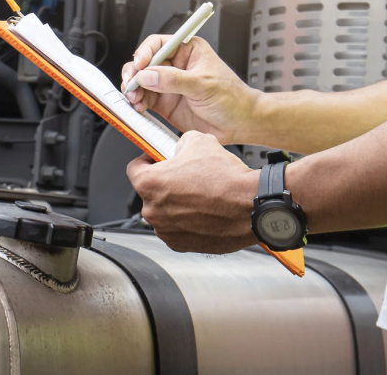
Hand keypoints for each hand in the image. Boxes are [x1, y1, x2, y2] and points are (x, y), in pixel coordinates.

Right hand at [121, 35, 259, 144]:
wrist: (240, 124)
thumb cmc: (231, 98)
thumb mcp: (203, 84)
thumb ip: (174, 80)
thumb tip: (148, 75)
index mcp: (187, 51)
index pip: (158, 44)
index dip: (145, 53)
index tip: (140, 65)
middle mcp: (175, 66)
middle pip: (144, 64)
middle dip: (134, 73)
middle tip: (131, 84)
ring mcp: (168, 85)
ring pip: (141, 83)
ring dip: (133, 90)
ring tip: (134, 99)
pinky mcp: (165, 103)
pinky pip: (145, 100)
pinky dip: (138, 103)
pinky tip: (139, 107)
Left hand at [126, 131, 258, 253]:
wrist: (251, 206)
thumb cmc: (227, 179)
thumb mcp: (200, 141)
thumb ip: (180, 143)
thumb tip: (178, 148)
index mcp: (150, 183)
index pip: (134, 169)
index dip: (147, 161)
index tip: (155, 160)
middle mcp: (153, 210)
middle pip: (150, 192)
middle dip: (165, 184)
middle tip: (186, 177)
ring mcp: (166, 230)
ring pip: (164, 212)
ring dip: (176, 204)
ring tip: (200, 195)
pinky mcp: (180, 245)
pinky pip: (177, 229)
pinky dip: (186, 221)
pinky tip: (204, 211)